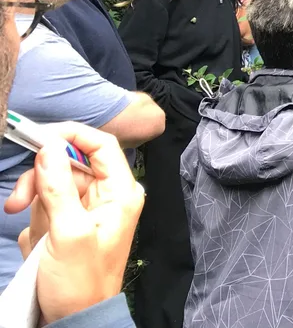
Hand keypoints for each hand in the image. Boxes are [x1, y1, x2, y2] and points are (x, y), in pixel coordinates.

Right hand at [3, 123, 144, 324]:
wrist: (74, 317)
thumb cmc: (81, 282)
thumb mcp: (68, 232)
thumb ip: (58, 187)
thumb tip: (49, 146)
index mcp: (121, 192)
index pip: (101, 144)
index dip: (70, 134)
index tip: (36, 136)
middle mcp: (108, 194)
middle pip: (71, 160)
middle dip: (41, 175)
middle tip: (19, 199)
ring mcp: (87, 207)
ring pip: (53, 179)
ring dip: (33, 197)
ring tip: (22, 218)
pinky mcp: (68, 220)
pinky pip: (46, 201)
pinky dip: (34, 214)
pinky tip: (36, 239)